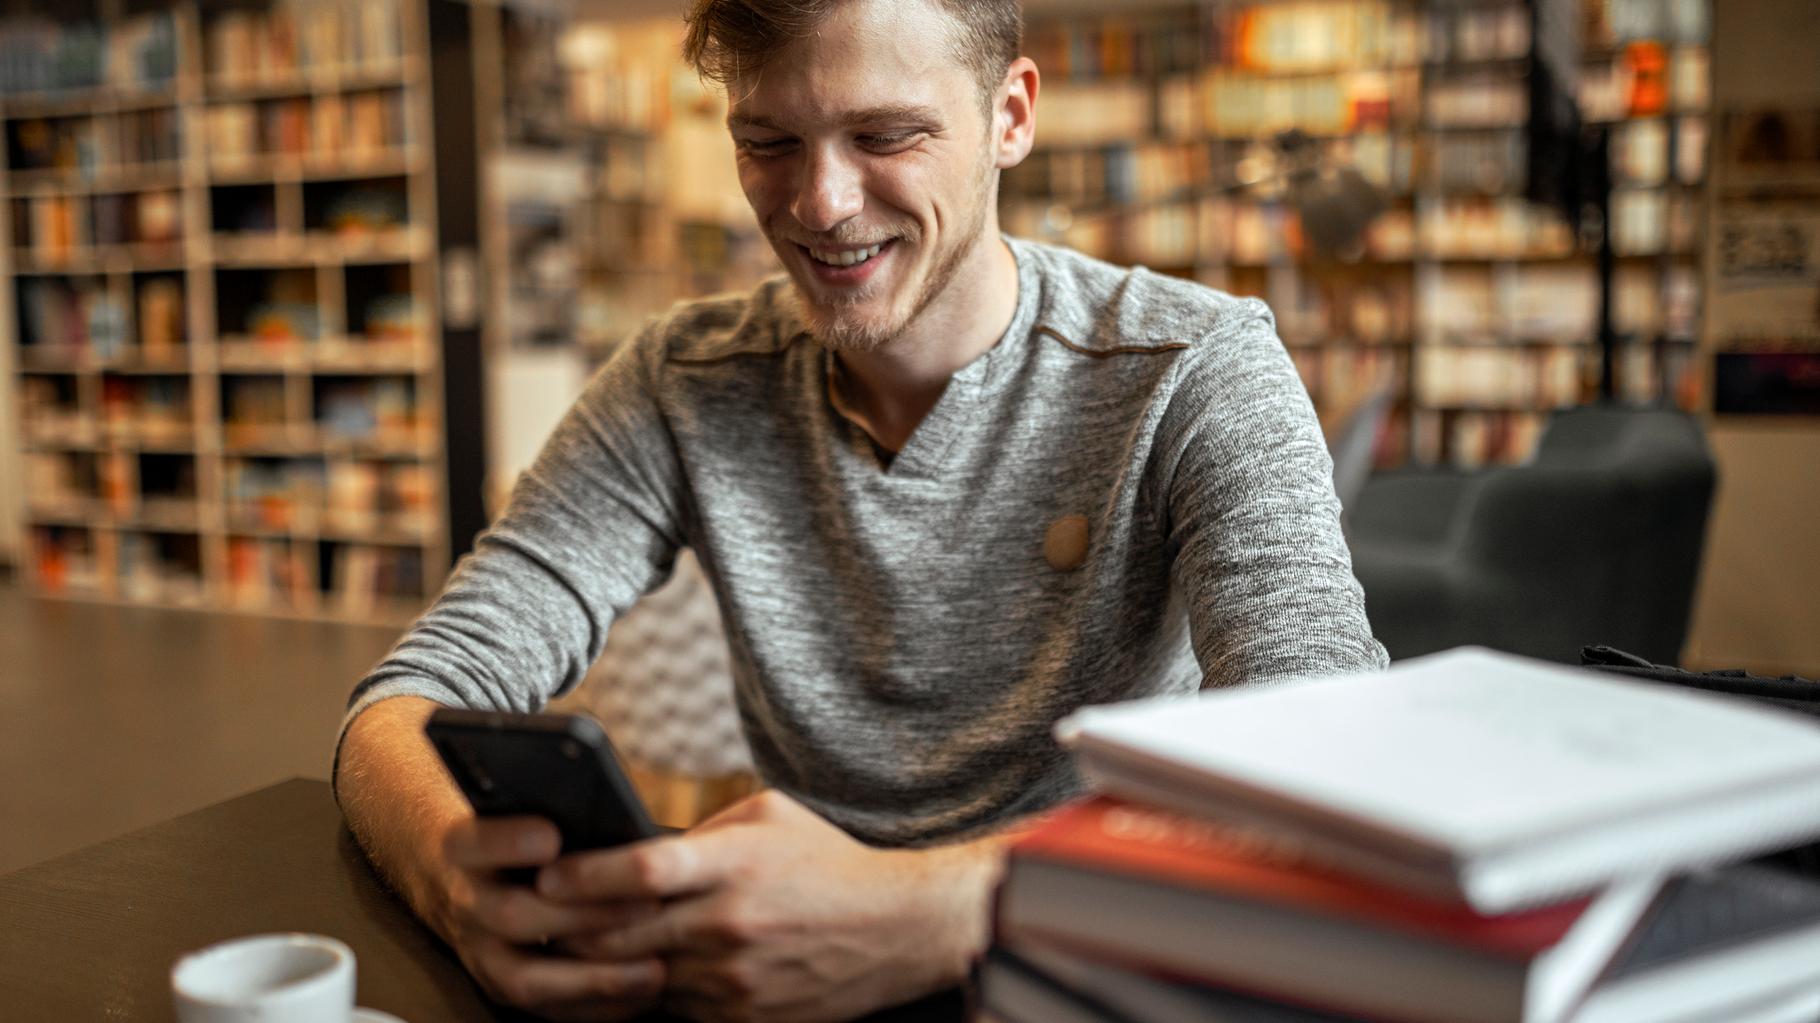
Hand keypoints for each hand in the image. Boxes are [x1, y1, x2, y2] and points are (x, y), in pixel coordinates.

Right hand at [430, 814, 668, 1020]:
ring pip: (527, 977)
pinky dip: (597, 1006)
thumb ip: (557, 807)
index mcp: (463, 847)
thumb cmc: (518, 824)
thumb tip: (619, 821)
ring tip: (654, 970)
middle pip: (512, 916)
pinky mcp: (500, 985)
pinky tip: (644, 992)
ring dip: (595, 977)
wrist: (462, 872)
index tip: (551, 836)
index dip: (510, 842)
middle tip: (648, 906)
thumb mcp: (520, 804)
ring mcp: (478, 952)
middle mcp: (465, 902)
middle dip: (584, 915)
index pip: (475, 842)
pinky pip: (548, 1009)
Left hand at [535, 790, 1001, 1022]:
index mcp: (733, 864)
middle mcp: (729, 922)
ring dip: (606, 966)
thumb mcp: (768, 818)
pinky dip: (654, 991)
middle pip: (621, 933)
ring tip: (578, 947)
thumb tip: (638, 845)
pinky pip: (677, 1007)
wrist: (899, 928)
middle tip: (537, 918)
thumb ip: (702, 831)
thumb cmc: (828, 862)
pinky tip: (644, 972)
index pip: (638, 870)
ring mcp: (736, 976)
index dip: (582, 875)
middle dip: (572, 929)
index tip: (547, 874)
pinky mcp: (746, 1015)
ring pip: (640, 977)